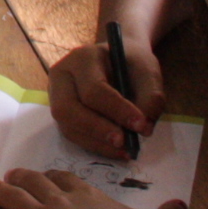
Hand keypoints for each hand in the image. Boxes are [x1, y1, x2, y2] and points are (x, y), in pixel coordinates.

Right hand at [47, 38, 165, 159]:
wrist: (119, 59)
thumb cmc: (131, 63)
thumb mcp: (148, 71)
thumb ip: (151, 97)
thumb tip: (144, 129)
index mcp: (82, 58)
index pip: (93, 89)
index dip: (117, 110)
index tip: (140, 125)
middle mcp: (62, 76)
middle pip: (67, 109)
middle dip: (97, 130)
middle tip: (124, 143)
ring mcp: (56, 96)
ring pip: (67, 126)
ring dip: (96, 142)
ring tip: (124, 150)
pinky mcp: (62, 114)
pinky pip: (72, 134)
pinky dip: (95, 145)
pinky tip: (116, 150)